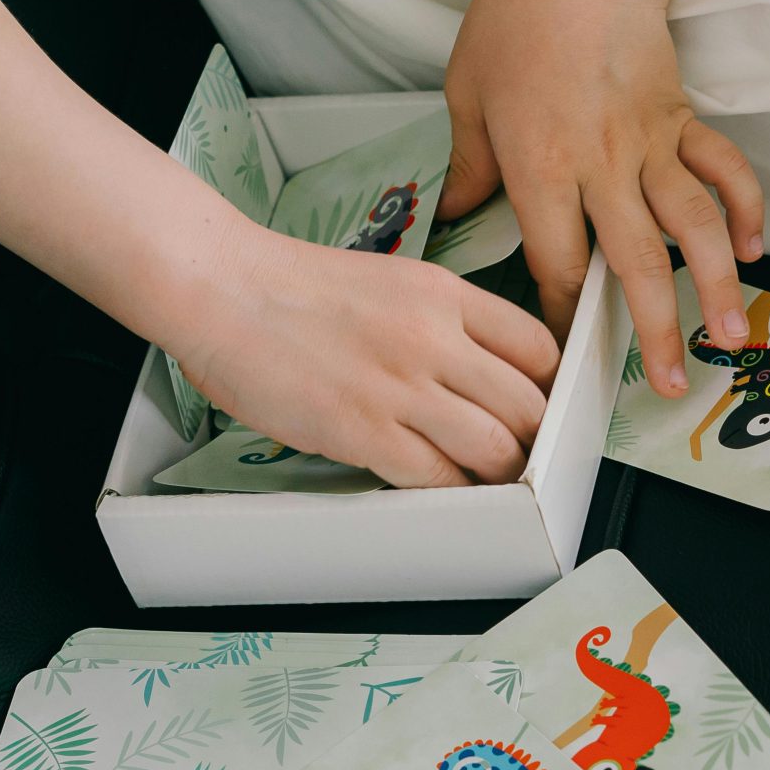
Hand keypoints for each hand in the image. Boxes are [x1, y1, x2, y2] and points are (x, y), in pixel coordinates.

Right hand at [172, 222, 561, 488]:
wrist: (222, 288)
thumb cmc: (294, 286)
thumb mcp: (394, 280)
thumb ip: (444, 319)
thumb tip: (482, 369)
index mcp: (447, 295)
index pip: (538, 348)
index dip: (546, 386)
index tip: (538, 405)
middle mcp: (435, 339)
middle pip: (528, 405)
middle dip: (531, 437)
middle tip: (521, 451)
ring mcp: (401, 387)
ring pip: (495, 447)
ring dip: (500, 471)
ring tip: (488, 476)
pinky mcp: (363, 430)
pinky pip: (435, 476)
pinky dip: (450, 489)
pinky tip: (443, 486)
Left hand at [441, 0, 763, 396]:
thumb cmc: (518, 17)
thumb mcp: (467, 89)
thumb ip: (468, 163)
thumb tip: (453, 214)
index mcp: (541, 164)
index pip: (554, 260)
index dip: (560, 315)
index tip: (563, 353)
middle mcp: (602, 164)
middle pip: (632, 263)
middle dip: (652, 330)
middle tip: (666, 385)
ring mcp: (651, 144)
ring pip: (691, 227)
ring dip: (712, 287)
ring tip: (728, 339)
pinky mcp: (683, 120)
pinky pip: (724, 171)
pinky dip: (744, 210)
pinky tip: (749, 251)